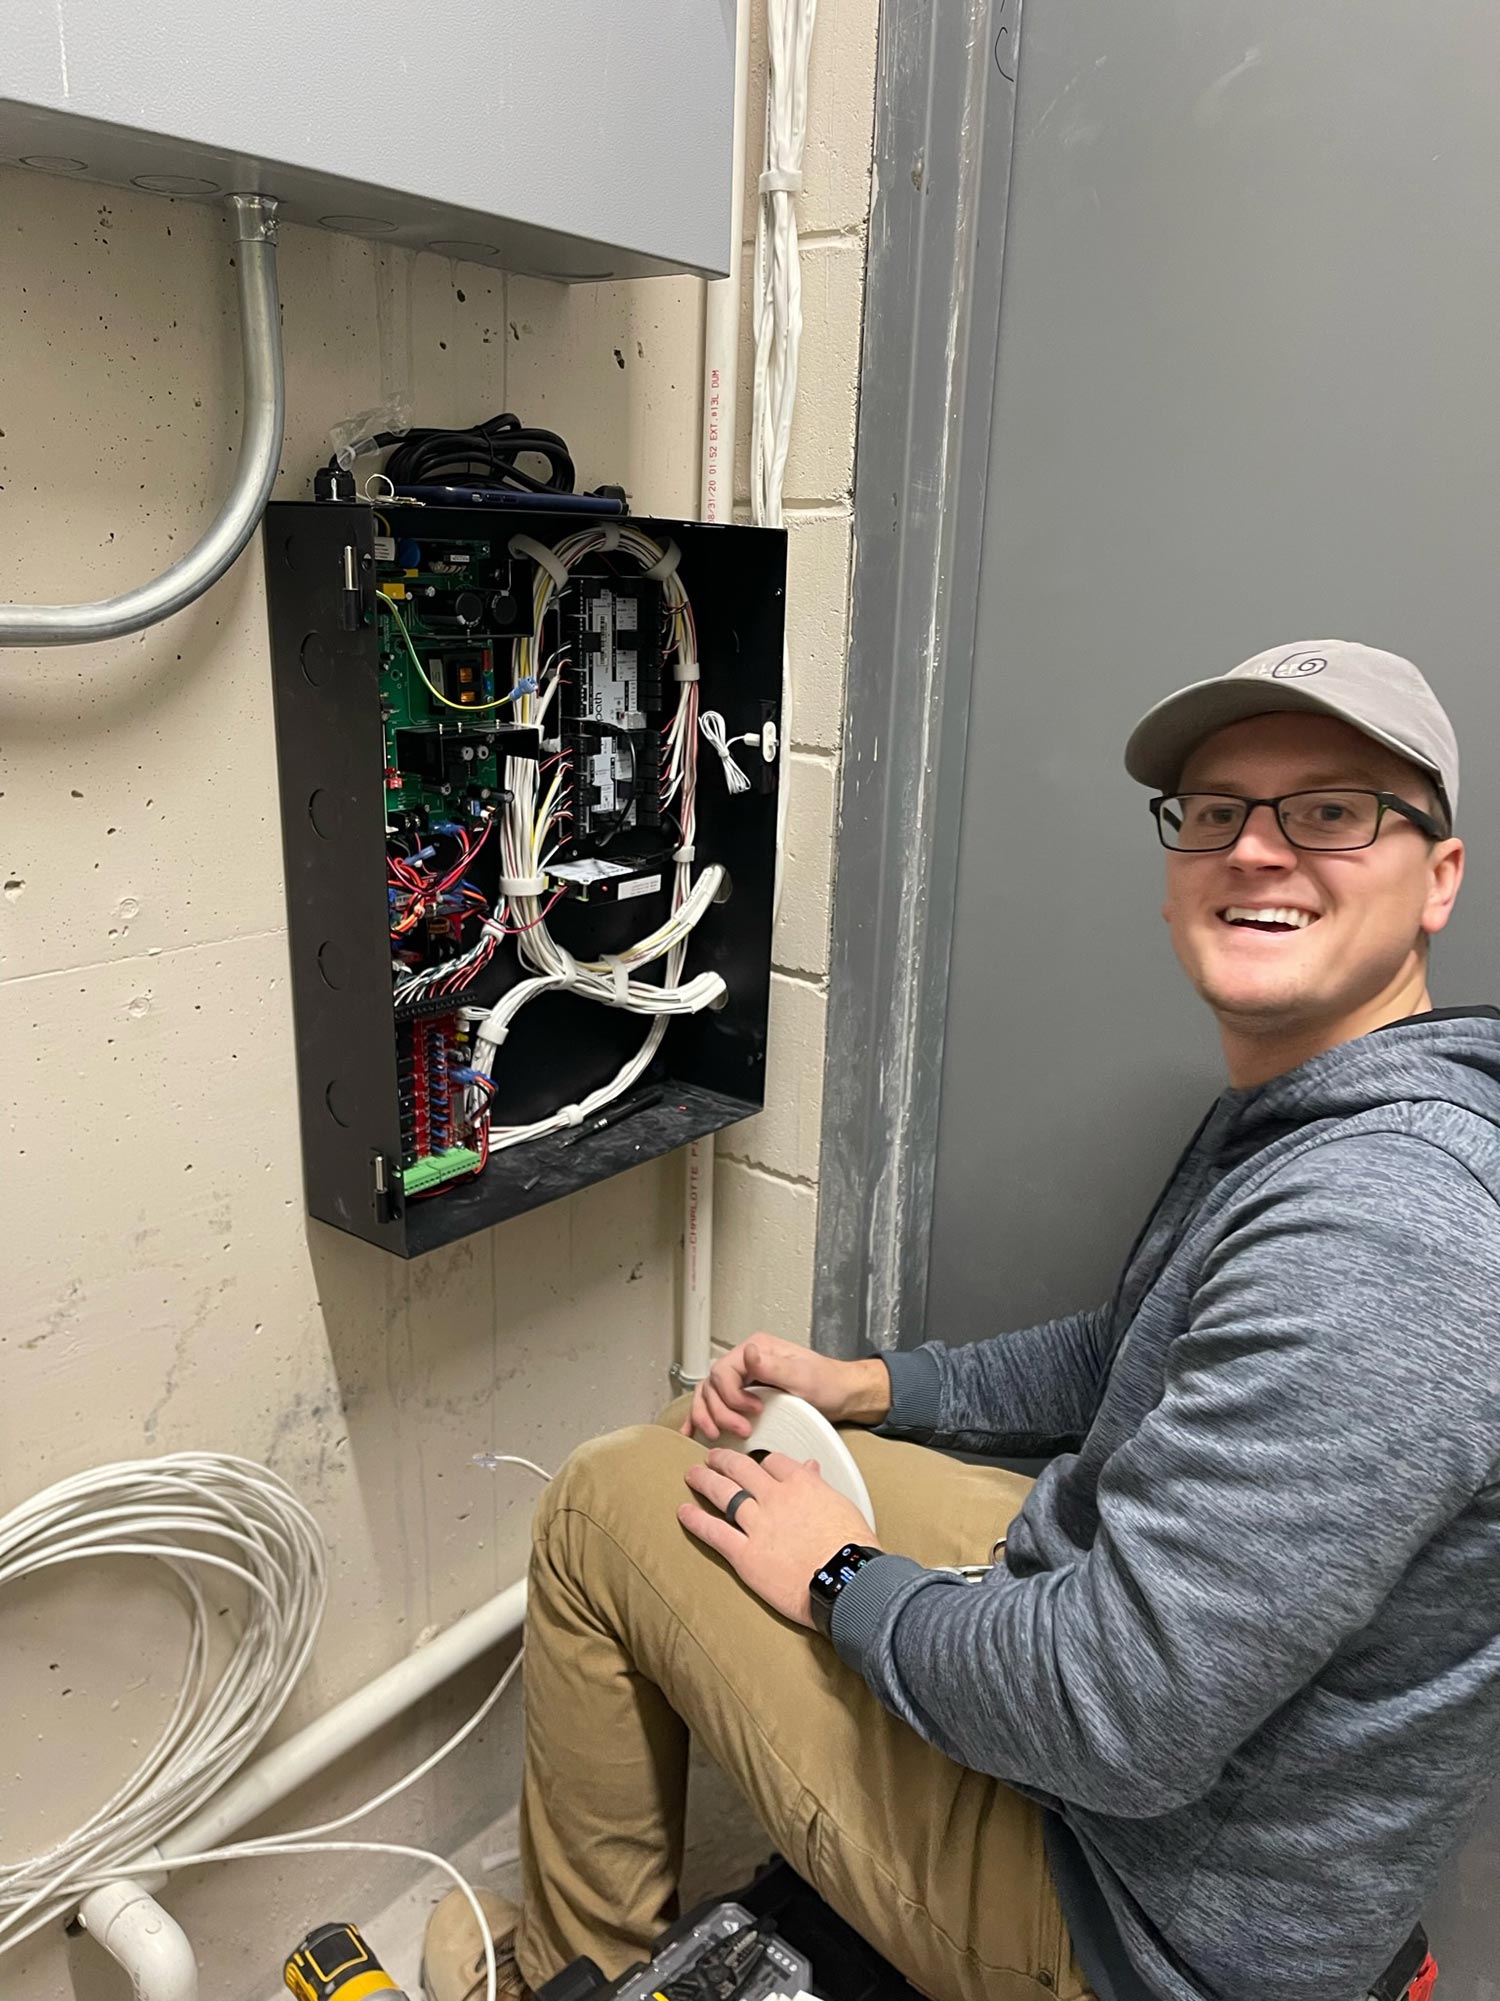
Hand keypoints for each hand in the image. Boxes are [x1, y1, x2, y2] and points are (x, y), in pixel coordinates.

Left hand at [679, 1448, 880, 1626]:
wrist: (847, 1582)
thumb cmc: (853, 1548)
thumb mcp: (842, 1506)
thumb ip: (820, 1485)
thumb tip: (811, 1467)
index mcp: (802, 1484)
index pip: (774, 1462)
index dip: (761, 1462)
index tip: (756, 1464)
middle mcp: (775, 1498)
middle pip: (741, 1469)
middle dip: (723, 1461)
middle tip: (712, 1457)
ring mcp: (757, 1525)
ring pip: (723, 1494)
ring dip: (704, 1481)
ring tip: (692, 1474)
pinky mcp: (745, 1554)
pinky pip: (714, 1532)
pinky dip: (696, 1520)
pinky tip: (684, 1512)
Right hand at [680, 1334, 890, 1440]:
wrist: (843, 1394)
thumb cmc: (828, 1383)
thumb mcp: (803, 1376)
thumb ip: (773, 1366)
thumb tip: (748, 1352)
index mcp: (757, 1349)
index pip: (723, 1371)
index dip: (732, 1396)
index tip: (752, 1413)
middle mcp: (746, 1361)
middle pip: (711, 1385)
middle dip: (720, 1411)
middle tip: (741, 1430)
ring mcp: (743, 1378)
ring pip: (708, 1395)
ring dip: (707, 1416)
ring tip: (717, 1435)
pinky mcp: (744, 1394)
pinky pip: (714, 1402)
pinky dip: (702, 1416)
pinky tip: (693, 1430)